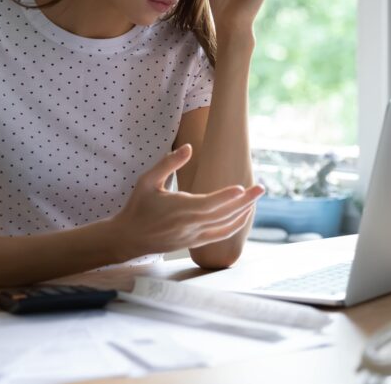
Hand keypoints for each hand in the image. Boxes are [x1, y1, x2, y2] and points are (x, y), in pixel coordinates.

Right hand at [111, 144, 264, 258]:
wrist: (128, 237)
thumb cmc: (138, 206)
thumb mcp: (147, 180)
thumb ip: (168, 163)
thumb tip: (189, 147)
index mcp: (179, 209)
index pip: (209, 204)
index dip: (227, 197)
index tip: (243, 188)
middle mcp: (190, 225)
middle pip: (224, 215)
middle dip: (245, 202)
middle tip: (262, 188)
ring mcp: (193, 236)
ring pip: (225, 227)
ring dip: (243, 214)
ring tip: (255, 200)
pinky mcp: (194, 243)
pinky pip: (220, 236)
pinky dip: (234, 226)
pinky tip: (242, 216)